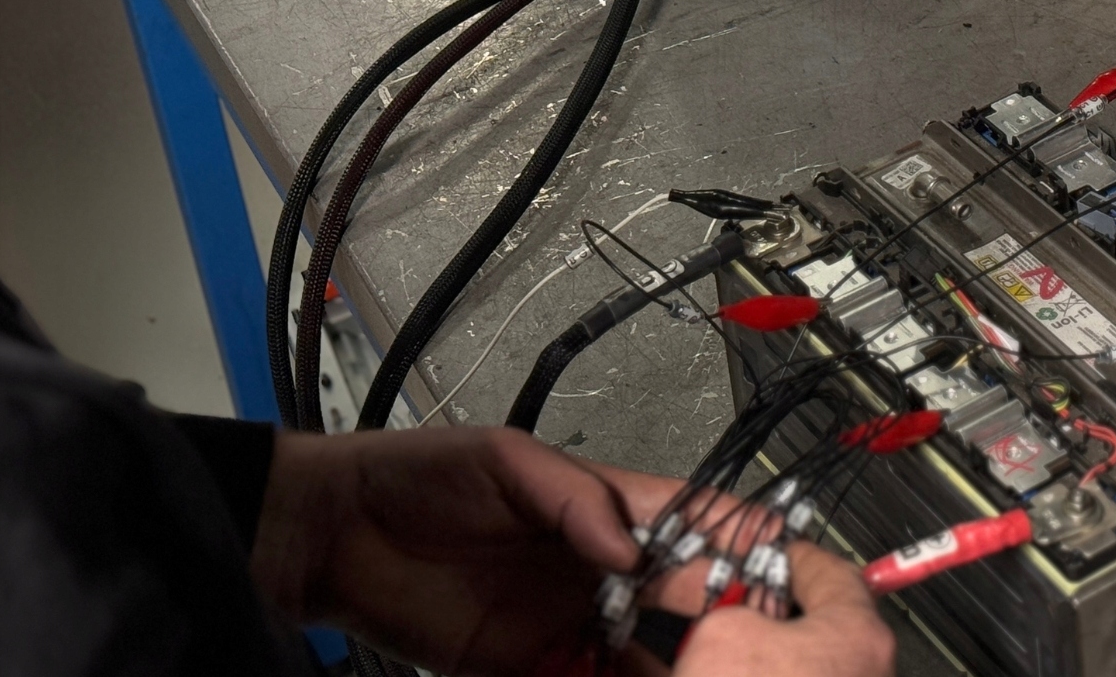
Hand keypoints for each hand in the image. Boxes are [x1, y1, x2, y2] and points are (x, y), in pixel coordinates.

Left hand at [249, 426, 893, 676]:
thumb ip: (572, 498)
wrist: (335, 537)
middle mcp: (594, 568)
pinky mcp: (526, 668)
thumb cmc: (416, 476)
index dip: (737, 540)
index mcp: (600, 508)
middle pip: (680, 599)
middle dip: (722, 619)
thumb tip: (629, 546)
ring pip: (641, 656)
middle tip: (748, 639)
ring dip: (672, 666)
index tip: (780, 564)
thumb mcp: (502, 459)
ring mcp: (564, 624)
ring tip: (702, 669)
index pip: (688, 522)